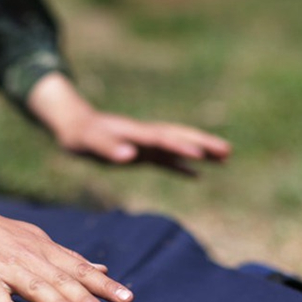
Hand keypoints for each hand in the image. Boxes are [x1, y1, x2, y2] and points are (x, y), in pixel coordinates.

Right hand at [0, 154, 132, 301]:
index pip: (80, 269)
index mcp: (47, 253)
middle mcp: (32, 260)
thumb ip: (70, 260)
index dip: (103, 285)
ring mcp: (7, 269)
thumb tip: (103, 271)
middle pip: (62, 281)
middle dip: (85, 299)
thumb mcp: (40, 244)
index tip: (127, 298)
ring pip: (35, 287)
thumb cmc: (2, 236)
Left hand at [28, 73, 230, 174]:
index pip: (163, 139)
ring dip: (200, 152)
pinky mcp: (142, 153)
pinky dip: (182, 166)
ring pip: (178, 147)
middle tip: (228, 151)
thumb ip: (108, 147)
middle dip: (203, 144)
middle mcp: (145, 136)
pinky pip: (166, 160)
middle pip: (179, 138)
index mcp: (135, 133)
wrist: (74, 126)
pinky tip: (198, 175)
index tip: (201, 155)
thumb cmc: (80, 135)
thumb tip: (129, 156)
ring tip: (226, 158)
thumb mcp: (89, 141)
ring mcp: (146, 144)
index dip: (181, 146)